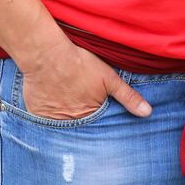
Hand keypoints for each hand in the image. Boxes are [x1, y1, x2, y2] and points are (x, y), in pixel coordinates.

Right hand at [20, 40, 150, 119]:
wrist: (48, 56)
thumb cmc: (81, 64)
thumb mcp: (109, 78)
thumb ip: (128, 97)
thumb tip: (148, 113)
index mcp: (90, 117)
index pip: (98, 128)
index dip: (99, 119)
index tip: (96, 111)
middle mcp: (71, 124)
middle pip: (80, 128)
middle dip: (83, 123)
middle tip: (80, 105)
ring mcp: (52, 121)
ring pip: (62, 126)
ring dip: (65, 120)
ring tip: (67, 103)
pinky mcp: (37, 115)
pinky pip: (44, 121)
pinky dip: (48, 115)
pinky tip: (52, 100)